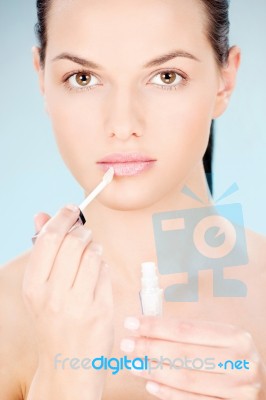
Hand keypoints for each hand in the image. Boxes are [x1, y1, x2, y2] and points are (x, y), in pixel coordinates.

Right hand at [23, 205, 113, 398]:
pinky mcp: (100, 310)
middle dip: (83, 232)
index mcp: (33, 285)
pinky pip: (105, 271)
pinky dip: (103, 267)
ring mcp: (78, 303)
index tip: (72, 209)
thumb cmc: (52, 319)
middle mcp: (53, 294)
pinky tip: (96, 277)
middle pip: (74, 242)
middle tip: (84, 236)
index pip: (49, 238)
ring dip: (95, 248)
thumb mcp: (39, 287)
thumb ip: (42, 249)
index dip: (63, 217)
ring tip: (91, 257)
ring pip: (93, 254)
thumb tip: (40, 215)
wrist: (66, 363)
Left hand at [120, 316, 264, 398]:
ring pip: (185, 379)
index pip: (186, 329)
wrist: (257, 382)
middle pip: (183, 354)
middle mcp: (240, 362)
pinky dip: (168, 393)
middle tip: (127, 344)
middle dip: (149, 348)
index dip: (155, 326)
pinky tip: (150, 384)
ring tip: (133, 363)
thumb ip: (188, 332)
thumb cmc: (230, 355)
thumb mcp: (218, 338)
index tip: (132, 322)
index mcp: (236, 336)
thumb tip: (147, 328)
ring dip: (154, 371)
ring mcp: (238, 390)